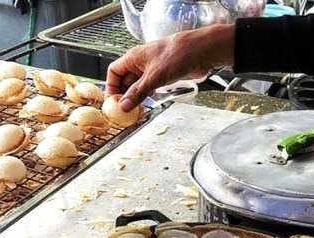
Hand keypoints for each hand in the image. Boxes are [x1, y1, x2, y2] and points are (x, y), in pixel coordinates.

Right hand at [106, 24, 234, 110]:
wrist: (201, 52)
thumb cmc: (178, 54)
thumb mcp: (154, 77)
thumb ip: (138, 92)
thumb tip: (124, 105)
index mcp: (134, 58)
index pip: (114, 72)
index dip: (112, 86)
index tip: (114, 101)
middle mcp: (141, 63)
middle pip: (125, 80)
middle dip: (124, 94)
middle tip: (125, 110)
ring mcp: (153, 69)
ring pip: (138, 84)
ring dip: (136, 96)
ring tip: (136, 110)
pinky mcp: (164, 75)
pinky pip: (150, 86)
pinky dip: (147, 95)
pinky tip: (149, 102)